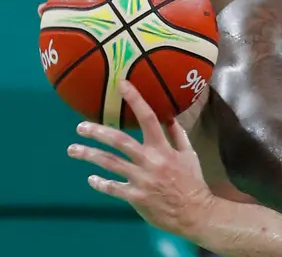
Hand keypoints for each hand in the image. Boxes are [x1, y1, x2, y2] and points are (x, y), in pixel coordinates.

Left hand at [67, 80, 212, 237]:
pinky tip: (91, 178)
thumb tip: (168, 116)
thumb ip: (177, 135)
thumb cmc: (192, 181)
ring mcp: (140, 179)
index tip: (122, 84)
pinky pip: (112, 187)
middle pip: (119, 141)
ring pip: (109, 163)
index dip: (135, 99)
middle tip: (80, 126)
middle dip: (97, 132)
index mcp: (163, 148)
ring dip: (88, 155)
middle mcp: (149, 160)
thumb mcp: (189, 154)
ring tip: (72, 149)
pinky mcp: (134, 196)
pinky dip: (99, 183)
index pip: (148, 118)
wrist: (194, 211)